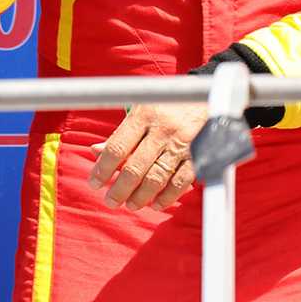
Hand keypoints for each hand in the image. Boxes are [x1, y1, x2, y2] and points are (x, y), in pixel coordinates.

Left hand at [87, 102, 211, 210]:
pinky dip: (168, 196)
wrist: (206, 96)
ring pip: (158, 177)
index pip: (117, 147)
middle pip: (135, 167)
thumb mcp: (141, 110)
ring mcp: (182, 143)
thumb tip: (95, 152)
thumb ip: (120, 133)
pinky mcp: (199, 154)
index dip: (103, 168)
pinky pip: (182, 181)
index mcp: (143, 116)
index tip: (94, 183)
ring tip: (131, 205)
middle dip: (120, 188)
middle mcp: (161, 130)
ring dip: (142, 196)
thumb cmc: (166, 106)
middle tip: (111, 201)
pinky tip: (156, 204)